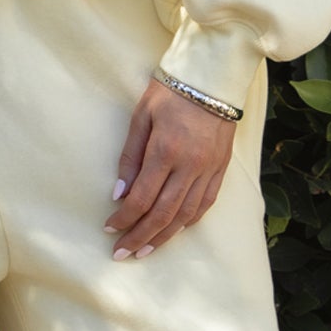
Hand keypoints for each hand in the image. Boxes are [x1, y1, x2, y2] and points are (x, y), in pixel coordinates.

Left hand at [104, 77, 236, 258]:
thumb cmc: (171, 92)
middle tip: (122, 253)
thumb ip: (130, 157)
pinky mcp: (221, 169)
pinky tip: (174, 230)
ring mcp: (209, 169)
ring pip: (185, 215)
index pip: (141, 198)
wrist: (212, 76)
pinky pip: (205, 204)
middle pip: (163, 214)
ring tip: (145, 250)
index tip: (109, 229)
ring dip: (163, 236)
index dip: (124, 219)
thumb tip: (119, 194)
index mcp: (166, 151)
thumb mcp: (141, 117)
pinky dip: (188, 221)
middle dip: (140, 237)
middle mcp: (190, 165)